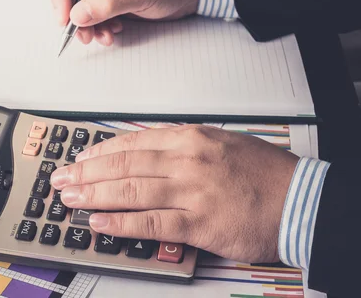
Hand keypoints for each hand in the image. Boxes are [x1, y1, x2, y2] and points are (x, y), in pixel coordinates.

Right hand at [50, 0, 199, 45]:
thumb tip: (79, 15)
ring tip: (103, 36)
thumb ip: (109, 2)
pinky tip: (113, 31)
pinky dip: (100, 25)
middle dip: (76, 15)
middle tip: (83, 35)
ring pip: (82, 5)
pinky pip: (96, 12)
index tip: (65, 20)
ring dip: (89, 25)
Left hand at [50, 124, 297, 262]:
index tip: (80, 158)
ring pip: (129, 191)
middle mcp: (187, 159)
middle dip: (86, 172)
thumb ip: (184, 148)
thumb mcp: (221, 144)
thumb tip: (147, 156)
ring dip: (93, 195)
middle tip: (61, 179)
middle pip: (123, 165)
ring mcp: (191, 190)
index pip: (132, 141)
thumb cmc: (264, 172)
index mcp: (191, 138)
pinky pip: (150, 222)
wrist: (299, 198)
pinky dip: (120, 222)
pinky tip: (99, 222)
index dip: (99, 151)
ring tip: (69, 199)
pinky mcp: (198, 222)